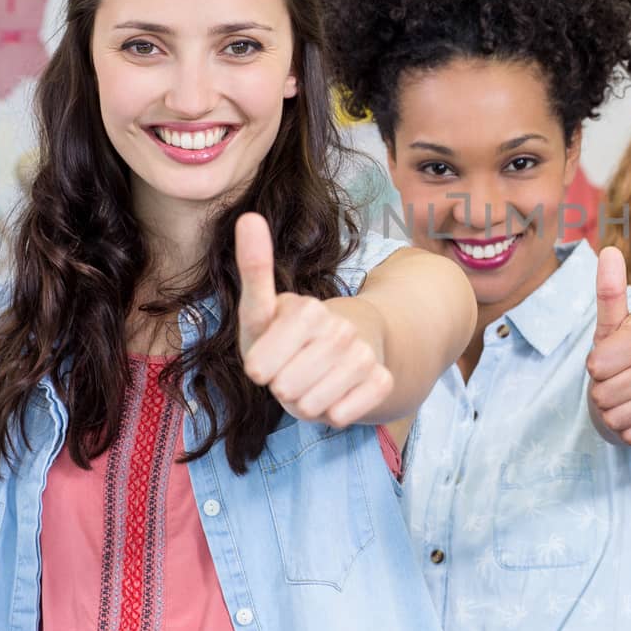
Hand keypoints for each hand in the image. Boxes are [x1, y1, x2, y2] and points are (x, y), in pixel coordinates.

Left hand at [236, 212, 392, 426]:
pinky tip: (334, 399)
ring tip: (308, 387)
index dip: (260, 368)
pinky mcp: (382, 379)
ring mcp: (363, 353)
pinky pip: (345, 413)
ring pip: (315, 404)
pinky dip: (333, 414)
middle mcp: (340, 328)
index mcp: (308, 309)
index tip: (260, 365)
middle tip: (288, 375)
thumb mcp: (260, 312)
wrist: (338, 355)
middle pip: (288, 387)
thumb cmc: (286, 338)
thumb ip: (255, 268)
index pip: (263, 364)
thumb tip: (248, 216)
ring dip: (304, 405)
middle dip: (281, 390)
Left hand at [585, 246, 630, 447]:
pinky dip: (628, 428)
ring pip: (614, 418)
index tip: (611, 359)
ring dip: (613, 411)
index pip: (595, 366)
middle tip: (620, 380)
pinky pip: (630, 434)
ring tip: (628, 396)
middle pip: (602, 395)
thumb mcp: (615, 324)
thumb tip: (610, 250)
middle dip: (603, 391)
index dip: (596, 366)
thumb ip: (609, 291)